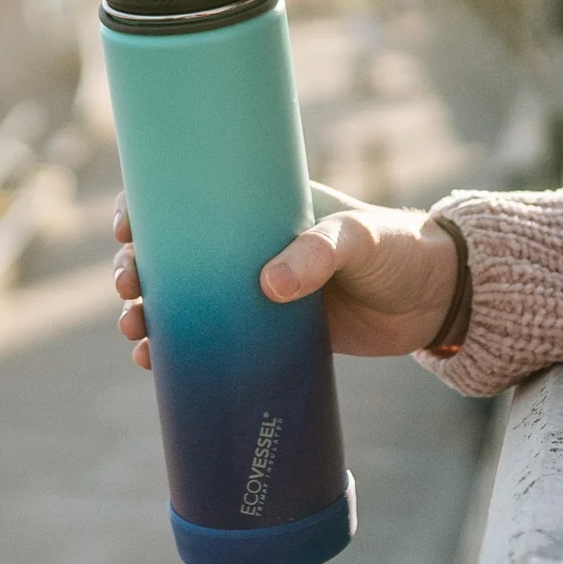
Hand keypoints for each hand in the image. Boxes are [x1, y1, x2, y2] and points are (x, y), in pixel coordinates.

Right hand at [113, 193, 458, 368]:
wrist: (435, 301)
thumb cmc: (398, 249)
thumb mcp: (359, 238)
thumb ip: (320, 253)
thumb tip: (268, 285)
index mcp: (261, 208)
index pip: (191, 199)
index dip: (148, 209)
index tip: (127, 229)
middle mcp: (248, 249)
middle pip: (172, 255)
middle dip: (136, 269)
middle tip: (130, 287)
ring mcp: (255, 294)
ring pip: (182, 302)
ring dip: (146, 314)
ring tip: (135, 331)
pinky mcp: (269, 335)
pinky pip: (210, 342)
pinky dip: (176, 352)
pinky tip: (152, 364)